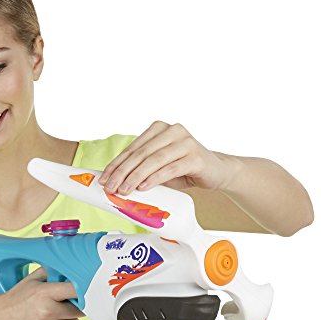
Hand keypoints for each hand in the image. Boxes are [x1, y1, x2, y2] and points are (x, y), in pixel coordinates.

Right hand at [0, 267, 84, 319]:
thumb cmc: (16, 299)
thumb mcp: (31, 280)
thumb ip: (51, 273)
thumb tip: (70, 268)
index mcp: (45, 293)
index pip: (76, 290)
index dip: (82, 289)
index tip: (83, 290)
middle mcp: (48, 311)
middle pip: (79, 310)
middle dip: (73, 307)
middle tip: (63, 305)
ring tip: (53, 316)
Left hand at [98, 121, 234, 193]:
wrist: (217, 171)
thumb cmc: (183, 168)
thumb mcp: (159, 166)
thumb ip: (141, 168)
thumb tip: (115, 182)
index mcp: (159, 129)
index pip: (132, 148)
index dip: (116, 164)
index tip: (103, 179)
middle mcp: (172, 131)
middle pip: (141, 154)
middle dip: (122, 172)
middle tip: (110, 187)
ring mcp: (185, 142)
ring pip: (154, 160)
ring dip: (135, 177)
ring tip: (124, 190)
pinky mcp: (195, 157)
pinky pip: (171, 168)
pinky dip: (155, 178)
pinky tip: (143, 187)